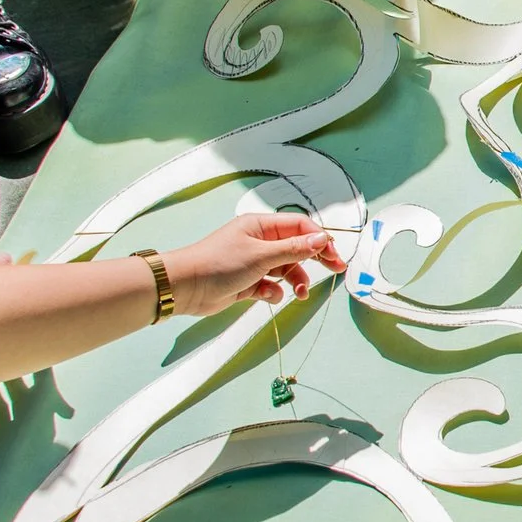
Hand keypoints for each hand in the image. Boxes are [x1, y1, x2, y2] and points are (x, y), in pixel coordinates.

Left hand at [163, 212, 346, 315]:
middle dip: (315, 259)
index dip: (319, 239)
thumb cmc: (220, 263)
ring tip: (299, 293)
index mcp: (261, 226)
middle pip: (296, 246)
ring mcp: (253, 262)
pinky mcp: (247, 282)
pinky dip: (273, 292)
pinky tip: (267, 296)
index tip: (334, 255)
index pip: (300, 226)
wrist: (186, 287)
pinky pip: (270, 285)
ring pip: (285, 269)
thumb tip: (322, 238)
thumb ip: (294, 248)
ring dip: (296, 280)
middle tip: (336, 270)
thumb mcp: (262, 255)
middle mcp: (259, 241)